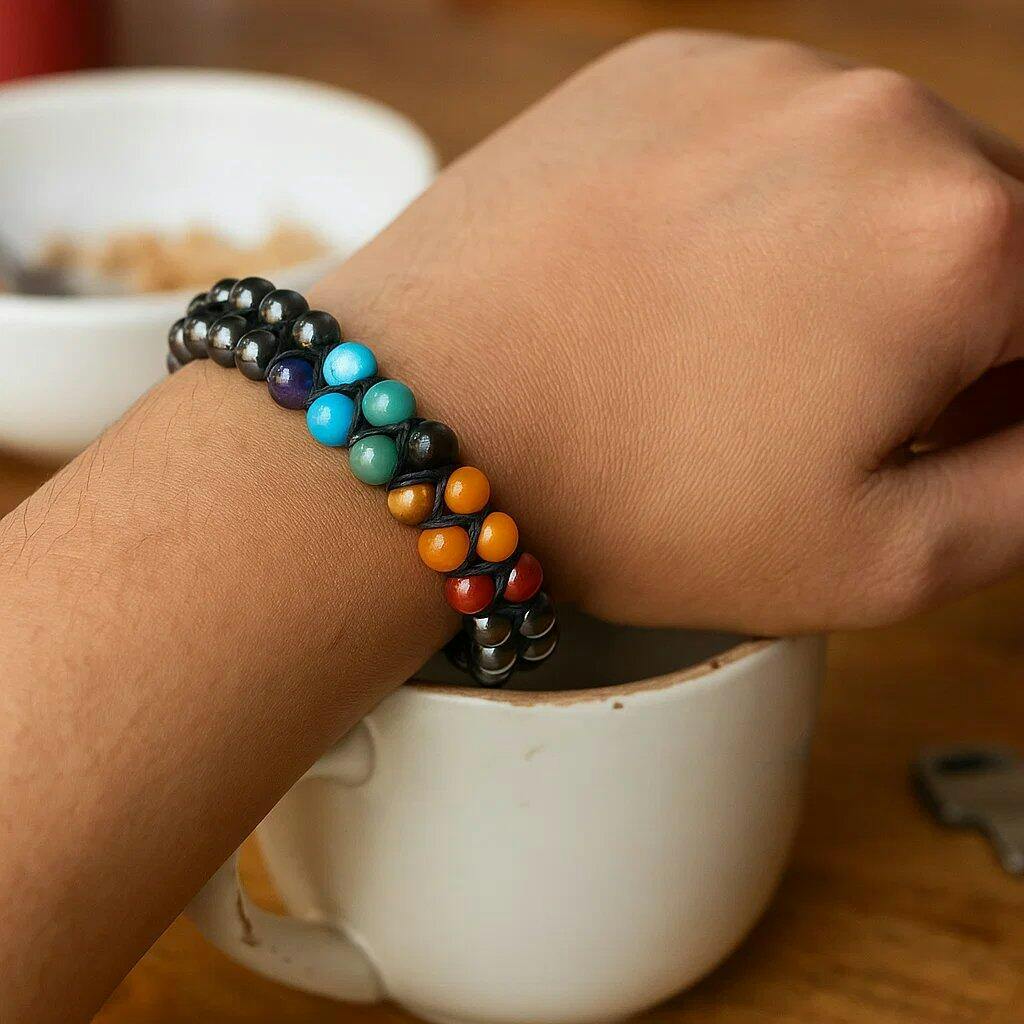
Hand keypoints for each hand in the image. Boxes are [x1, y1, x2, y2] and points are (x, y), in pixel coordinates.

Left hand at [318, 31, 1023, 632]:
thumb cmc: (631, 499)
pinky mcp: (661, 66)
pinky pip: (762, 135)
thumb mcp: (876, 557)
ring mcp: (758, 73)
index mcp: (963, 236)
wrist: (422, 421)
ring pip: (871, 174)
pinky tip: (674, 283)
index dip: (1002, 390)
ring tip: (735, 351)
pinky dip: (753, 206)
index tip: (932, 434)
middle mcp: (877, 116)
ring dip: (847, 258)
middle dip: (938, 322)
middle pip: (980, 228)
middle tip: (827, 409)